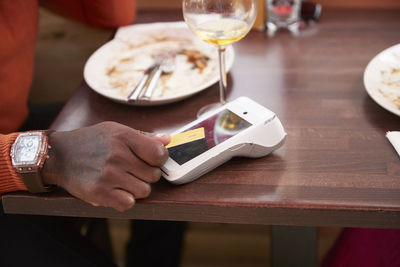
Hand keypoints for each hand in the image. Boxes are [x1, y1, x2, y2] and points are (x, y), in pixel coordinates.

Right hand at [41, 121, 169, 211]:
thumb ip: (143, 136)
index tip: (151, 160)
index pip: (159, 154)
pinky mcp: (99, 193)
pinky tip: (116, 191)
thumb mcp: (115, 131)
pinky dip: (125, 200)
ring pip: (144, 191)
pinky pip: (129, 203)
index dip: (159, 159)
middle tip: (131, 170)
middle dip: (146, 174)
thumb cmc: (91, 142)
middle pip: (154, 175)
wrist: (59, 155)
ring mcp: (108, 175)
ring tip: (122, 180)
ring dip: (136, 188)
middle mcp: (117, 155)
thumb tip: (168, 140)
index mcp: (123, 137)